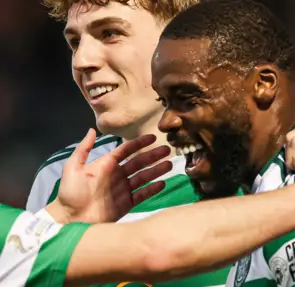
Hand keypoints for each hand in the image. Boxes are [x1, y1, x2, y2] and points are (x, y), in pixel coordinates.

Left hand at [47, 128, 171, 223]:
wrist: (71, 219)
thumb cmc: (71, 193)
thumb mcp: (73, 168)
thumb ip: (83, 149)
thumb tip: (92, 130)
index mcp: (106, 165)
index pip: (126, 151)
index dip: (139, 144)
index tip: (153, 137)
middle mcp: (117, 176)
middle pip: (139, 163)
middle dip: (153, 156)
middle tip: (167, 150)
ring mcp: (123, 190)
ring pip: (143, 177)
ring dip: (156, 171)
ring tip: (169, 165)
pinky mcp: (126, 204)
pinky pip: (142, 195)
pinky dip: (152, 189)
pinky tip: (163, 183)